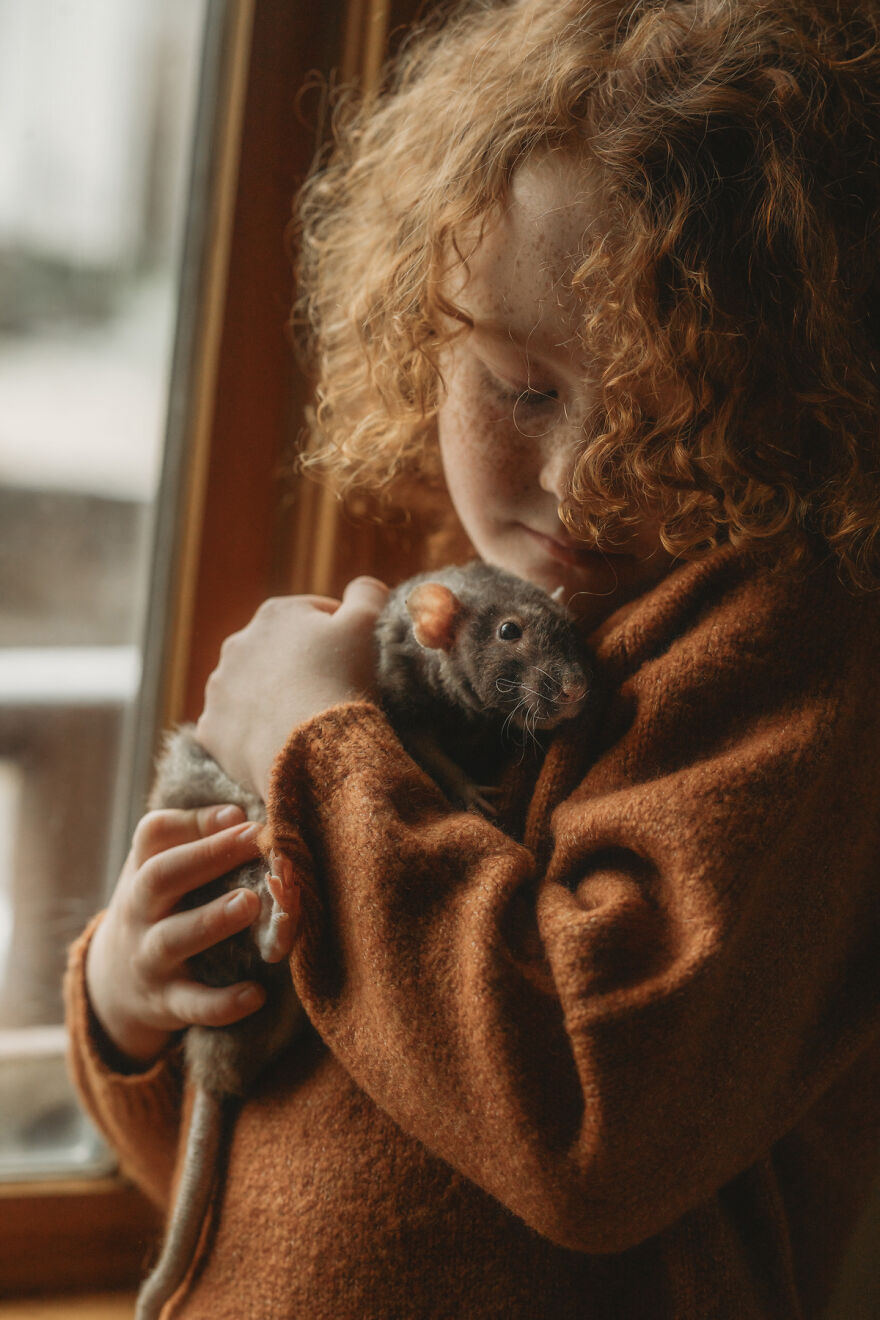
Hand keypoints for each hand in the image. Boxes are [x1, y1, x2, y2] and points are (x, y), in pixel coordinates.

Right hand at [85, 806, 272, 1065]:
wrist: (114, 984)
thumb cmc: (160, 908)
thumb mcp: (163, 870)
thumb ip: (196, 838)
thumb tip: (240, 814)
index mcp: (143, 870)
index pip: (154, 835)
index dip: (194, 821)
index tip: (239, 815)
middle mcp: (140, 910)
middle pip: (160, 877)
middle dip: (207, 857)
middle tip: (254, 840)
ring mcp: (150, 957)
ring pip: (174, 939)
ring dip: (212, 920)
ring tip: (250, 904)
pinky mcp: (167, 1002)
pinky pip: (193, 1004)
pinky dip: (223, 1003)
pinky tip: (256, 994)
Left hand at [196, 576, 388, 799]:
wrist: (309, 748)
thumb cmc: (341, 680)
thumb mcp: (367, 623)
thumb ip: (366, 594)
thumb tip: (363, 586)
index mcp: (275, 614)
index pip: (314, 616)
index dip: (340, 635)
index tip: (356, 659)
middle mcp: (237, 644)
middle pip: (278, 652)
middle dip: (299, 666)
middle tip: (329, 692)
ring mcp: (219, 688)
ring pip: (249, 688)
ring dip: (270, 698)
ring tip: (301, 721)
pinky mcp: (211, 728)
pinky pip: (232, 727)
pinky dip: (250, 733)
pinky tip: (275, 742)